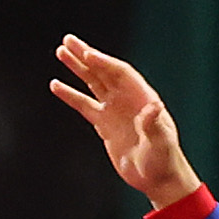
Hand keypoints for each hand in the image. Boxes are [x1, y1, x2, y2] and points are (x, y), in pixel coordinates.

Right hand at [48, 36, 200, 210]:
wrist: (156, 177)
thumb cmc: (163, 160)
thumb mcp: (161, 143)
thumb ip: (154, 124)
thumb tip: (153, 107)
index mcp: (142, 97)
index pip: (120, 74)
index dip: (104, 63)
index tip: (87, 54)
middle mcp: (127, 99)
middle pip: (104, 71)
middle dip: (86, 56)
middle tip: (68, 41)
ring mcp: (114, 110)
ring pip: (93, 83)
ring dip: (77, 68)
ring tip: (61, 52)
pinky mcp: (104, 124)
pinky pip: (84, 105)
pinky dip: (70, 95)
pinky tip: (56, 85)